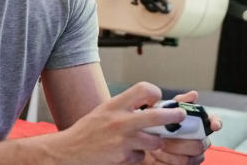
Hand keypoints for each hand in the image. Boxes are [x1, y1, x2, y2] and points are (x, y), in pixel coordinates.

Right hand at [50, 81, 186, 163]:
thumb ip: (126, 107)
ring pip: (154, 141)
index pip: (145, 89)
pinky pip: (141, 156)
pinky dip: (136, 156)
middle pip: (159, 116)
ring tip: (142, 141)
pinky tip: (124, 153)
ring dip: (152, 142)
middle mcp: (120, 121)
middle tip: (181, 116)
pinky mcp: (123, 158)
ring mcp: (123, 141)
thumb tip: (152, 106)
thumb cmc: (87, 131)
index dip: (155, 93)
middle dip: (174, 116)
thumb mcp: (105, 110)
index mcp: (115, 104)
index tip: (156, 99)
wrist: (65, 153)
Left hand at [144, 91, 221, 164]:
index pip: (213, 123)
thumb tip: (193, 95)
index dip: (216, 123)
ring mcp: (191, 157)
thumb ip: (177, 103)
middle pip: (199, 145)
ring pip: (187, 159)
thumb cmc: (155, 127)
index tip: (214, 125)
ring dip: (168, 153)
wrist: (140, 145)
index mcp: (196, 126)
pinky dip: (163, 162)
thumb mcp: (162, 112)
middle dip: (179, 143)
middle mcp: (197, 142)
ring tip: (155, 147)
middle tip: (163, 139)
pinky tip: (155, 157)